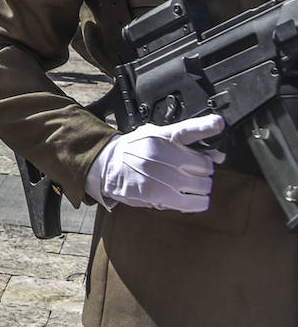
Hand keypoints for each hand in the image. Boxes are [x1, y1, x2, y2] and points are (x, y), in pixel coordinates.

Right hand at [94, 114, 226, 212]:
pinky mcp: (158, 194)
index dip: (207, 126)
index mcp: (164, 136)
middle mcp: (163, 154)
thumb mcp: (156, 136)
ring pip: (202, 186)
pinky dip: (198, 202)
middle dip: (203, 171)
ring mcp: (161, 175)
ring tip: (188, 186)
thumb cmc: (134, 150)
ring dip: (200, 188)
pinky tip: (191, 198)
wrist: (106, 165)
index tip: (218, 123)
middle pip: (205, 167)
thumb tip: (219, 155)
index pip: (189, 129)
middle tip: (192, 172)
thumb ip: (188, 144)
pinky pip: (193, 203)